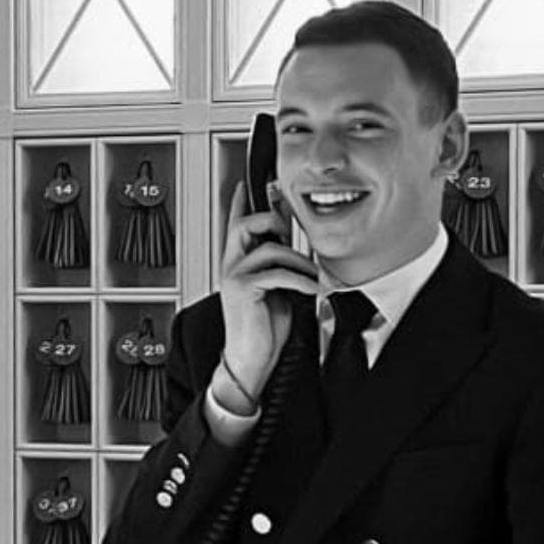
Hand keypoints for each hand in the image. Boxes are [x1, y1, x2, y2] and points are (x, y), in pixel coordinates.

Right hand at [217, 181, 318, 400]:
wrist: (250, 358)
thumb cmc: (262, 328)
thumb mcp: (276, 289)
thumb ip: (280, 265)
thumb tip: (294, 247)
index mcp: (237, 263)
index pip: (234, 224)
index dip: (239, 202)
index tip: (245, 184)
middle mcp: (231, 265)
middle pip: (246, 223)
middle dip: (272, 221)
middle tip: (290, 234)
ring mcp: (233, 276)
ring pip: (268, 248)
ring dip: (299, 260)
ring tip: (312, 277)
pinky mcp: (242, 289)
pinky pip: (276, 273)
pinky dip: (300, 280)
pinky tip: (310, 290)